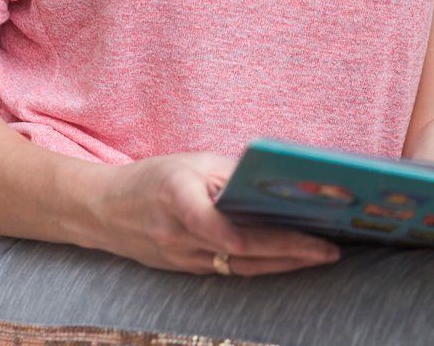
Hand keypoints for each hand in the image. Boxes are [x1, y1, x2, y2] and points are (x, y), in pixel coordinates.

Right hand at [83, 152, 340, 275]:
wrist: (102, 211)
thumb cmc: (153, 178)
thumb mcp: (193, 163)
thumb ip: (233, 175)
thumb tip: (280, 181)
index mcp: (177, 198)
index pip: (225, 227)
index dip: (267, 237)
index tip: (303, 238)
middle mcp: (178, 236)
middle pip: (243, 253)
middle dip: (292, 253)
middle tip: (331, 250)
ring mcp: (181, 259)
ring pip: (241, 268)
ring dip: (284, 264)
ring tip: (322, 255)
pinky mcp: (186, 270)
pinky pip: (231, 270)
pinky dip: (263, 266)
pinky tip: (291, 259)